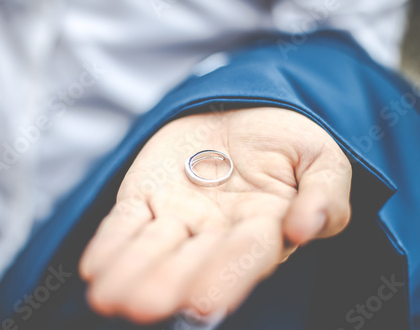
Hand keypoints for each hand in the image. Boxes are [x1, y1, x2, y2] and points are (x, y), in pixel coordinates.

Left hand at [79, 107, 351, 323]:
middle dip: (168, 282)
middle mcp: (217, 231)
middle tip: (144, 307)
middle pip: (192, 260)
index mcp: (264, 226)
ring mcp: (178, 215)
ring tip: (108, 297)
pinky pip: (126, 222)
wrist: (242, 111)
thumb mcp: (322, 159)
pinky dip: (111, 243)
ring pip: (152, 247)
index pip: (246, 256)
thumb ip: (324, 195)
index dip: (227, 276)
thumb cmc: (288, 139)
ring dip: (131, 272)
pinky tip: (94, 267)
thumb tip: (305, 228)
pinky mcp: (147, 196)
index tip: (205, 302)